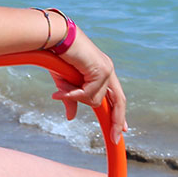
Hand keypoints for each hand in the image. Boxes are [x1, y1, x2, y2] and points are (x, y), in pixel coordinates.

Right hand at [49, 27, 126, 142]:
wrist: (54, 38)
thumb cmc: (57, 57)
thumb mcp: (65, 83)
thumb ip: (72, 100)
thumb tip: (71, 117)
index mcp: (103, 72)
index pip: (117, 97)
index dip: (120, 115)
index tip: (122, 130)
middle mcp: (108, 70)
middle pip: (119, 101)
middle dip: (117, 121)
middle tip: (115, 138)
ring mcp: (106, 69)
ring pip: (96, 99)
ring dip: (75, 97)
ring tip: (60, 88)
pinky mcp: (101, 69)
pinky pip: (89, 93)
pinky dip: (74, 94)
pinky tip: (62, 89)